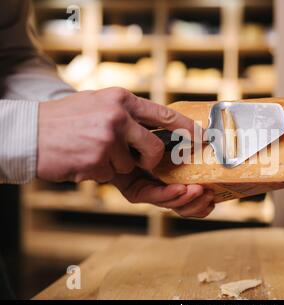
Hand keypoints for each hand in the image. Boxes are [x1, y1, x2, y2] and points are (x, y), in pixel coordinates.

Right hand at [37, 87, 214, 216]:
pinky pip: (111, 175)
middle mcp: (118, 115)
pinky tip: (81, 158)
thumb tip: (157, 132)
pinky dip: (98, 171)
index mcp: (122, 99)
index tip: (202, 138)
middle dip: (150, 161)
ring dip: (115, 165)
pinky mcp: (97, 161)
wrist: (29, 133)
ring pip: (131, 166)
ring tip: (91, 150)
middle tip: (137, 161)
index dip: (186, 128)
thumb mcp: (99, 104)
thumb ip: (127, 114)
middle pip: (155, 149)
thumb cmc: (66, 121)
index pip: (164, 114)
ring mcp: (108, 138)